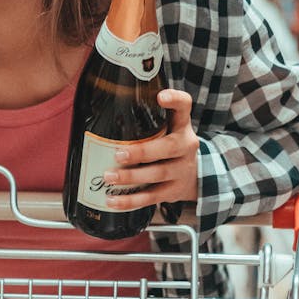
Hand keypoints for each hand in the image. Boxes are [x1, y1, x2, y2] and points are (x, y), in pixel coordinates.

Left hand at [102, 89, 198, 210]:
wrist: (195, 176)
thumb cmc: (170, 146)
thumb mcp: (168, 128)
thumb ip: (146, 118)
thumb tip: (102, 107)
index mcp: (181, 125)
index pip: (184, 106)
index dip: (175, 100)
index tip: (161, 97)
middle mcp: (185, 146)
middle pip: (168, 147)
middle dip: (142, 151)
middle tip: (118, 154)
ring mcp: (182, 170)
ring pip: (158, 174)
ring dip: (132, 177)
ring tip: (110, 177)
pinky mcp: (174, 191)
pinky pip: (151, 197)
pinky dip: (130, 201)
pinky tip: (112, 200)